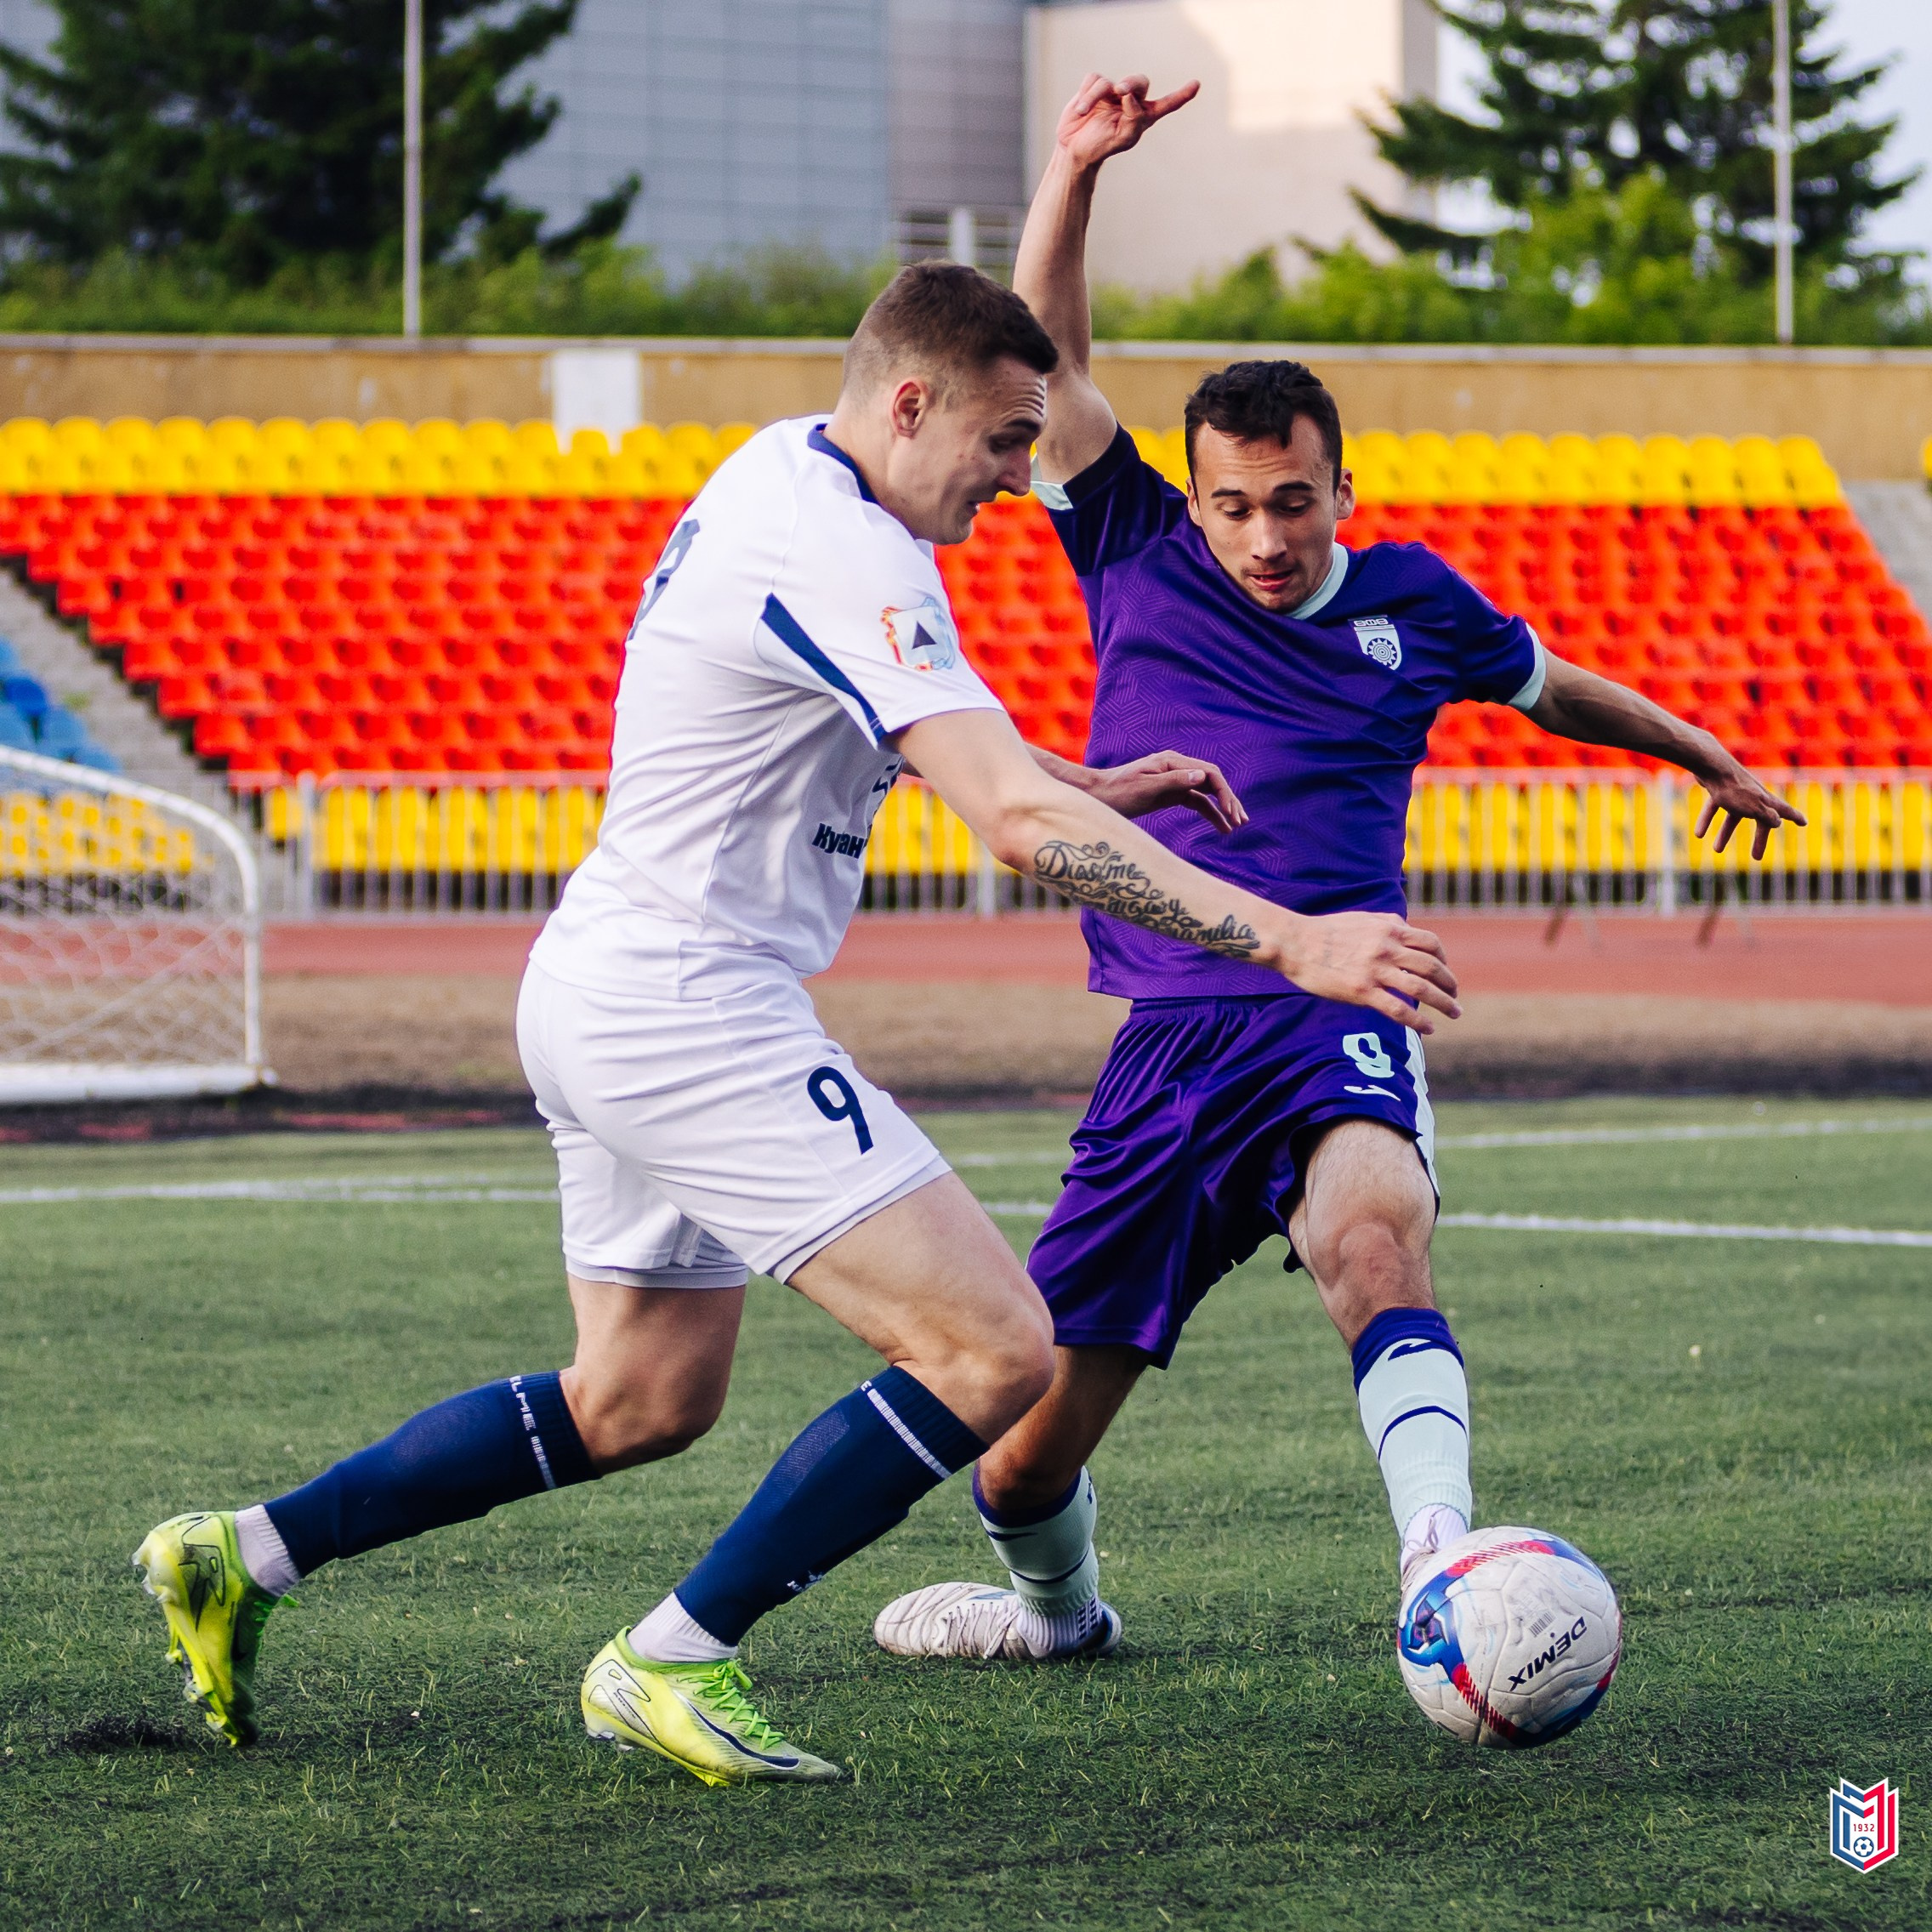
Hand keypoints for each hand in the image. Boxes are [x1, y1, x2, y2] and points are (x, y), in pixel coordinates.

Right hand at [1055, 71, 1199, 171]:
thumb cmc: (1101, 146)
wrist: (1075, 148)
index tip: (1196, 85)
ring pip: (1109, 82)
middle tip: (1120, 91)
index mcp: (1144, 116)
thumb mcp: (1123, 138)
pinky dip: (1086, 94)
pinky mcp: (1094, 87)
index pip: (1167, 104)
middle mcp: (1131, 101)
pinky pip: (1093, 80)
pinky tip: (1080, 110)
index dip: (1181, 95)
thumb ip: (1134, 117)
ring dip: (1095, 97)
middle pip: (1139, 82)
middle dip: (1130, 84)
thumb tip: (1129, 94)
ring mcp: (1112, 92)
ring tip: (1084, 112)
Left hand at [1082, 750, 1247, 832]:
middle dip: (1229, 800)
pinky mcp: (1170, 794)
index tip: (1232, 812)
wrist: (1096, 796)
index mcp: (1172, 761)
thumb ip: (1174, 781)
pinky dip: (1209, 813)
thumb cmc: (1117, 792)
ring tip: (1236, 826)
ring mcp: (1174, 780)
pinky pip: (1196, 802)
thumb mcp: (1145, 788)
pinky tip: (1221, 827)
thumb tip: (1202, 776)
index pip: (1209, 773)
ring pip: (1207, 792)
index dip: (1224, 792)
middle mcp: (1176, 767)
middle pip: (1212, 781)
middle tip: (1242, 820)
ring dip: (1222, 808)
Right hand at [1278, 912, 1460, 1032]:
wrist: (1295, 942)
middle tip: (1455, 998)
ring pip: (1421, 989)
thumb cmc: (1325, 931)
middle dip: (1450, 985)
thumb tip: (1405, 928)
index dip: (1444, 961)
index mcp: (1390, 929)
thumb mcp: (1362, 918)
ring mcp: (1375, 970)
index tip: (1445, 973)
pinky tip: (1428, 1029)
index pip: (1431, 945)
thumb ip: (1387, 923)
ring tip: (1454, 1013)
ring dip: (1444, 1003)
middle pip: (1432, 968)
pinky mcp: (1362, 991)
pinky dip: (1418, 1021)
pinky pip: (1398, 1010)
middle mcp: (1387, 948)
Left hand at [1691, 751, 1806, 859]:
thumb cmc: (1734, 789)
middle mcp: (1753, 796)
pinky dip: (1707, 820)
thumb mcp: (1753, 808)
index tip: (1804, 823)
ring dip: (1725, 833)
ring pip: (1733, 816)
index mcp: (1765, 800)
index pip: (1784, 810)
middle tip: (1756, 857)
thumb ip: (1766, 816)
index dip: (1794, 817)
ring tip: (1716, 850)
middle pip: (1759, 819)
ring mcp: (1735, 792)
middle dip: (1758, 838)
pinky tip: (1699, 834)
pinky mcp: (1718, 788)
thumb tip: (1777, 823)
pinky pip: (1714, 807)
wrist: (1711, 765)